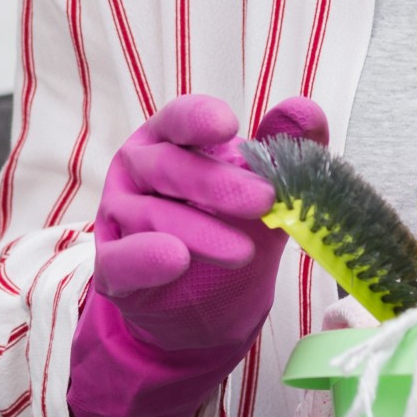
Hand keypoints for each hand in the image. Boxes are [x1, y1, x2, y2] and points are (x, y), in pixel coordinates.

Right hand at [89, 94, 324, 354]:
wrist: (203, 305)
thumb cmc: (227, 229)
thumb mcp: (263, 191)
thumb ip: (284, 151)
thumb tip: (305, 111)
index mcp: (169, 140)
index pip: (178, 120)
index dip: (199, 120)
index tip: (229, 126)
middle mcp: (137, 171)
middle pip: (168, 166)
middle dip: (216, 183)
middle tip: (263, 200)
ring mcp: (119, 217)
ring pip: (151, 214)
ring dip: (199, 232)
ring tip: (243, 251)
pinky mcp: (110, 267)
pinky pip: (119, 259)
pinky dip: (145, 258)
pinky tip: (174, 258)